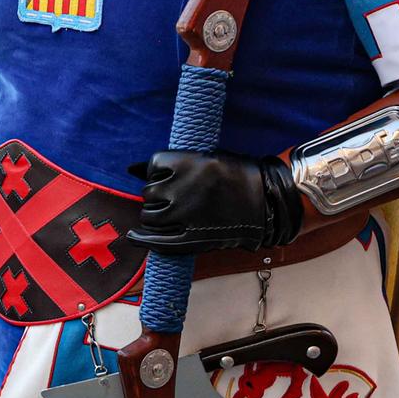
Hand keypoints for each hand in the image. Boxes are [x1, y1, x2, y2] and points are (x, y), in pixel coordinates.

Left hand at [127, 150, 302, 253]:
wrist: (267, 202)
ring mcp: (185, 215)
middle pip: (149, 192)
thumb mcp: (207, 157)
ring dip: (155, 214)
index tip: (169, 176)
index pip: (152, 166)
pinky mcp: (191, 238)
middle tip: (177, 196)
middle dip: (158, 195)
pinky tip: (135, 236)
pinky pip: (156, 240)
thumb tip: (131, 169)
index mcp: (186, 163)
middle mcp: (181, 188)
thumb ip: (172, 163)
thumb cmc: (239, 176)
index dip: (159, 173)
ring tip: (172, 212)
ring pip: (150, 215)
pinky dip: (143, 238)